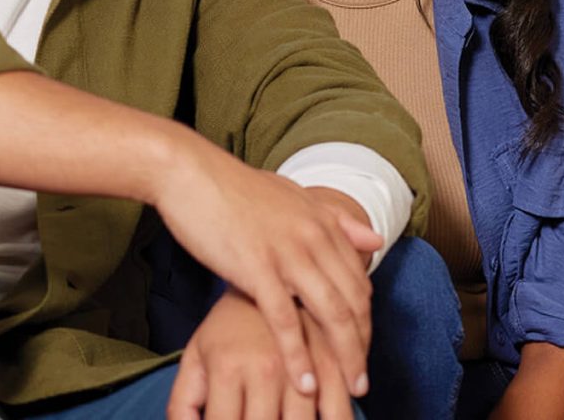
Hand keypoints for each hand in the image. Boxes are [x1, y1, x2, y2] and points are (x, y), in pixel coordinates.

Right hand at [148, 137, 383, 401]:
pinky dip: (299, 355)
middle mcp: (315, 238)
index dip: (366, 321)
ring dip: (344, 358)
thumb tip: (376, 239)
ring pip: (332, 315)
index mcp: (323, 222)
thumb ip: (334, 219)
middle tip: (360, 380)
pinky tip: (305, 380)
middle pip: (355, 303)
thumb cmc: (231, 187)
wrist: (187, 173)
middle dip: (363, 347)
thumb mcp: (290, 195)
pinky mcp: (257, 268)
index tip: (361, 349)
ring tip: (347, 390)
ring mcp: (288, 253)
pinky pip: (287, 320)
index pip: (360, 281)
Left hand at [169, 289, 354, 419]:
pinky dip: (337, 419)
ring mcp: (301, 368)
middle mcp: (264, 371)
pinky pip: (341, 409)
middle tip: (258, 417)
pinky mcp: (332, 363)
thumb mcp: (196, 359)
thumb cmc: (227, 331)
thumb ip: (183, 403)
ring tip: (285, 418)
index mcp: (226, 369)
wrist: (267, 274)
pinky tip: (326, 419)